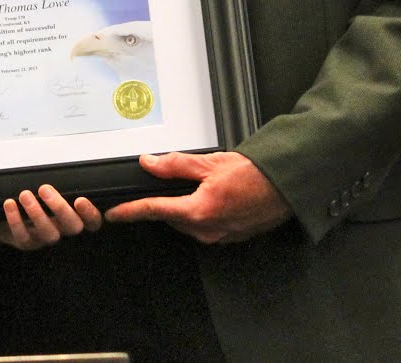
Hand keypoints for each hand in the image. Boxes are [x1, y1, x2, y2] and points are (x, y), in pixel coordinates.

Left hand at [0, 184, 103, 250]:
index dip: (90, 213)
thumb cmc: (34, 194)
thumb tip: (64, 153)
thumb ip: (60, 179)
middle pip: (72, 227)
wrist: (4, 213)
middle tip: (44, 189)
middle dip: (60, 208)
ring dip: (36, 213)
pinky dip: (15, 220)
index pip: (93, 221)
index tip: (80, 200)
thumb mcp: (50, 185)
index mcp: (74, 215)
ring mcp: (45, 238)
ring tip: (24, 194)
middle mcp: (63, 229)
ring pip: (49, 234)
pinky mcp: (26, 243)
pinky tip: (10, 204)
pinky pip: (23, 237)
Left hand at [106, 151, 290, 243]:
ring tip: (201, 186)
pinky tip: (213, 197)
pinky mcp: (229, 238)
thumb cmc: (255, 174)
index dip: (130, 212)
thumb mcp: (210, 163)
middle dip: (166, 201)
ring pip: (186, 224)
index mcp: (199, 211)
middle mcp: (207, 230)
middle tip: (174, 181)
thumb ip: (175, 165)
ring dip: (184, 207)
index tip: (114, 214)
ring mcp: (219, 237)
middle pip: (170, 217)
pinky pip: (204, 227)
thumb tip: (149, 163)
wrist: (286, 186)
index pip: (154, 212)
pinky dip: (200, 213)